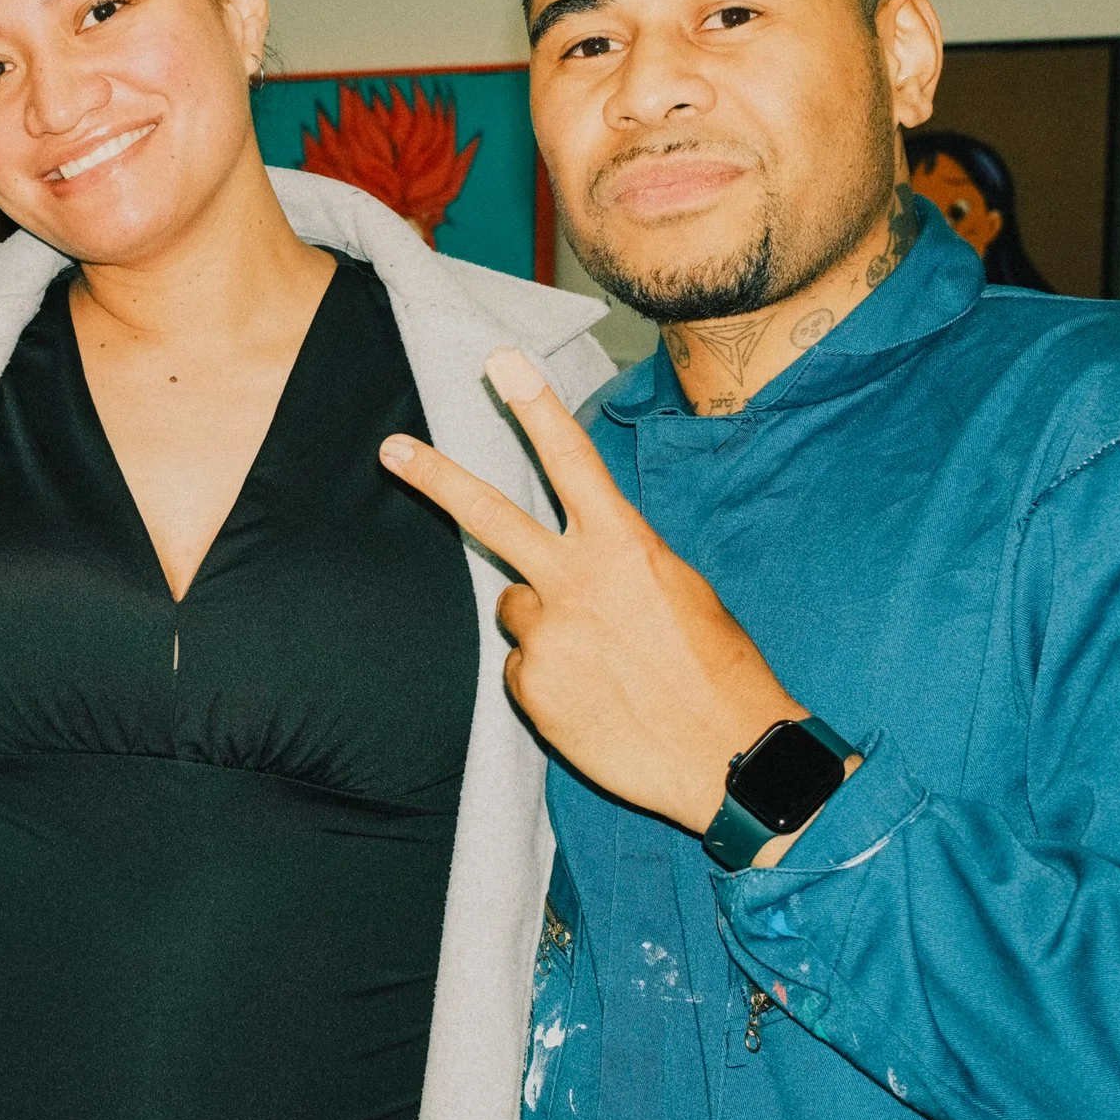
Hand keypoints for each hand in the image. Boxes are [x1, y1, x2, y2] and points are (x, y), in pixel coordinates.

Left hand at [379, 347, 806, 838]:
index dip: (536, 407)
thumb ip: (615, 561)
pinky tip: (596, 700)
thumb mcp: (676, 590)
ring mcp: (547, 635)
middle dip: (436, 478)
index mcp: (624, 546)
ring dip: (545, 625)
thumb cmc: (715, 669)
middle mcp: (576, 581)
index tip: (501, 360)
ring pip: (516, 609)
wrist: (728, 758)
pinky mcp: (529, 687)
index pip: (572, 461)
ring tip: (603, 662)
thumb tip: (575, 558)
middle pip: (490, 515)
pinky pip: (522, 668)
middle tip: (391, 450)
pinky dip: (550, 679)